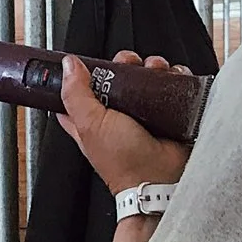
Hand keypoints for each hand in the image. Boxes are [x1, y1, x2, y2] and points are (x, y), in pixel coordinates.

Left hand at [60, 51, 191, 196]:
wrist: (161, 178)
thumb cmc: (123, 161)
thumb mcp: (89, 124)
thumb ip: (75, 94)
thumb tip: (68, 65)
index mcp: (91, 118)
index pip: (79, 90)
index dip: (82, 74)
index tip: (88, 63)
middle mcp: (118, 114)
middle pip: (118, 76)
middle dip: (125, 64)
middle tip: (130, 65)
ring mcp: (143, 113)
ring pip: (145, 77)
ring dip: (153, 68)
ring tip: (157, 72)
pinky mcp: (167, 112)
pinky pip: (170, 86)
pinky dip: (173, 77)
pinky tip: (172, 78)